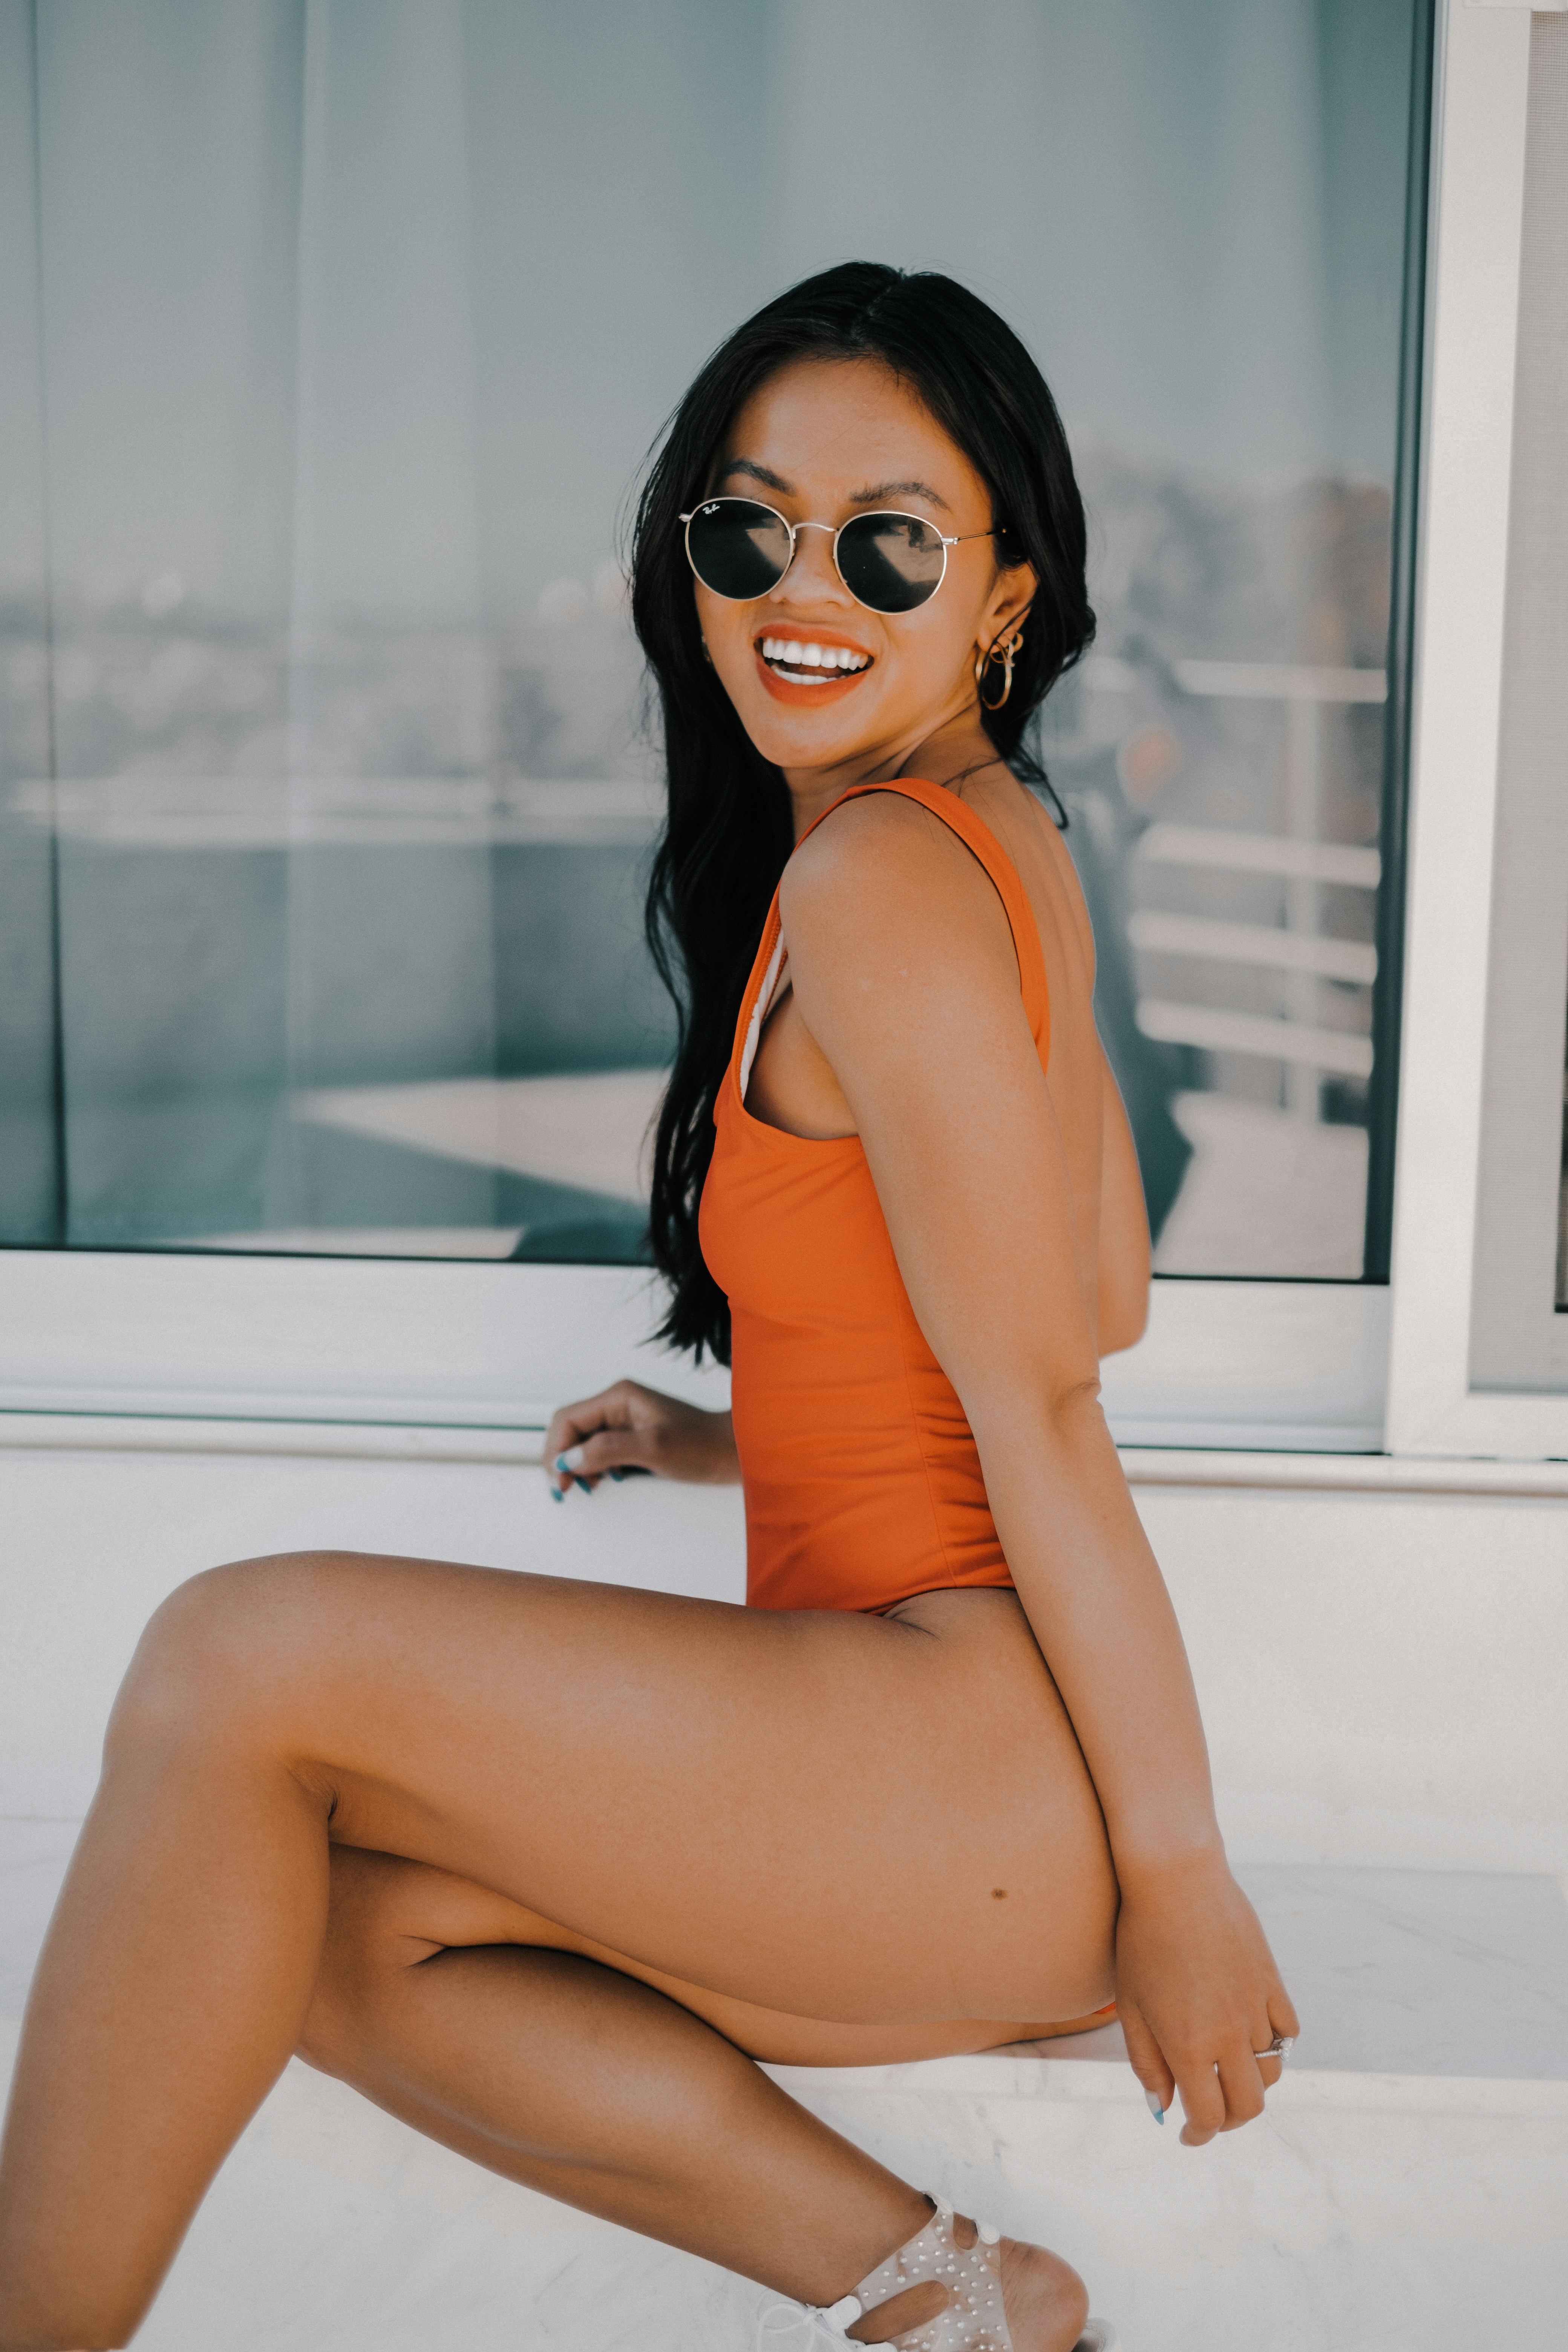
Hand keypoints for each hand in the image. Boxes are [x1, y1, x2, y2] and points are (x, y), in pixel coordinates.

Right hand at [543, 1380, 740, 1495]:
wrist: (735, 1452)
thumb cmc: (703, 1446)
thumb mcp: (654, 1448)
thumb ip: (607, 1450)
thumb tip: (568, 1460)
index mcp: (619, 1397)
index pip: (567, 1419)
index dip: (556, 1451)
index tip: (560, 1482)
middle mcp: (618, 1404)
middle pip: (570, 1429)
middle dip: (562, 1459)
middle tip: (566, 1491)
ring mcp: (624, 1419)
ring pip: (582, 1440)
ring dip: (577, 1465)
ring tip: (587, 1487)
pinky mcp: (632, 1436)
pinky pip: (599, 1449)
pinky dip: (594, 1467)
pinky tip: (604, 1481)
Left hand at [1114, 1854, 1298, 2145]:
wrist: (1176, 1878)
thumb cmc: (1142, 1938)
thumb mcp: (1132, 2005)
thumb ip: (1147, 2062)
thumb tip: (1163, 2108)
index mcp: (1190, 2043)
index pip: (1208, 2116)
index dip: (1199, 2135)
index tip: (1187, 2136)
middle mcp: (1230, 2032)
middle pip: (1250, 2105)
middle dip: (1230, 2121)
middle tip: (1211, 2116)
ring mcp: (1256, 2005)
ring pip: (1272, 2070)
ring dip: (1252, 2084)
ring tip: (1227, 2076)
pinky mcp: (1273, 1980)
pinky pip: (1287, 2031)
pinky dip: (1275, 2045)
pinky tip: (1252, 2040)